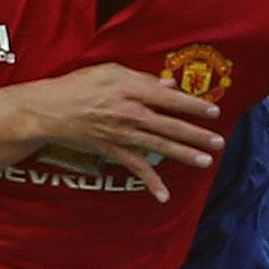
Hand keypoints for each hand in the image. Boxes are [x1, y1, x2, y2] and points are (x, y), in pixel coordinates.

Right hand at [23, 64, 223, 202]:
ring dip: (184, 155)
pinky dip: (150, 182)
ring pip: (159, 146)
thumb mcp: (110, 71)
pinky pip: (136, 168)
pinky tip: (164, 196)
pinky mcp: (113, 150)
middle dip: (197, 134)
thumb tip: (168, 85)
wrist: (49, 110)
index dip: (193, 106)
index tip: (213, 112)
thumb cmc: (78, 86)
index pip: (169, 98)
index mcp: (131, 90)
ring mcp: (122, 134)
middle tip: (219, 141)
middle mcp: (130, 113)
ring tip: (206, 161)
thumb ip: (141, 79)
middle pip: (170, 125)